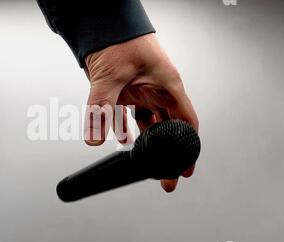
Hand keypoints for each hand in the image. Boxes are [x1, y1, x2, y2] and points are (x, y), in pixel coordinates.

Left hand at [83, 33, 198, 192]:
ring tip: (143, 161)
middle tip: (164, 175)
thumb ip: (101, 108)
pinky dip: (127, 129)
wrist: (103, 25)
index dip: (188, 146)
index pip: (186, 122)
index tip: (185, 167)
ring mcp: (144, 92)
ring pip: (150, 123)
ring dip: (146, 141)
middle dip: (166, 152)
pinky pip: (132, 116)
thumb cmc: (120, 40)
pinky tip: (123, 140)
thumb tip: (95, 137)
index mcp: (167, 86)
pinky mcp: (129, 92)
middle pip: (169, 128)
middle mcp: (158, 91)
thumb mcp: (110, 77)